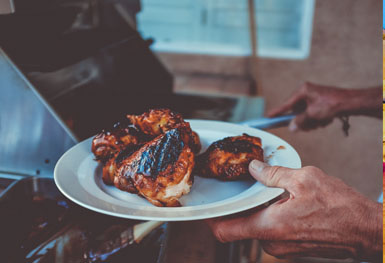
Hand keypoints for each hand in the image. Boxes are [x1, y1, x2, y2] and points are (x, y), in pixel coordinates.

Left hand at [206, 160, 381, 260]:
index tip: (205, 207)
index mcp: (269, 226)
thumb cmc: (341, 207)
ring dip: (257, 210)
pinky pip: (271, 231)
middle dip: (240, 206)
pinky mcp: (293, 248)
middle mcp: (272, 243)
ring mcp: (283, 248)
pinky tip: (282, 201)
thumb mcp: (305, 178)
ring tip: (269, 190)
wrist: (368, 231)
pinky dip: (270, 216)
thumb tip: (254, 169)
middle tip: (243, 187)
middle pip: (240, 226)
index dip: (210, 219)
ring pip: (257, 227)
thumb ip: (273, 174)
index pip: (224, 230)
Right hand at [268, 82, 380, 130]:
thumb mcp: (312, 115)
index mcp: (302, 91)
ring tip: (321, 121)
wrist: (351, 103)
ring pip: (304, 115)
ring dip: (311, 122)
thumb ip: (299, 121)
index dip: (276, 112)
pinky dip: (317, 120)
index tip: (266, 117)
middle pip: (296, 112)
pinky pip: (312, 115)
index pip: (285, 104)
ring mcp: (313, 98)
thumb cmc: (332, 105)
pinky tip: (326, 120)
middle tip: (309, 125)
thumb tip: (291, 127)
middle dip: (302, 121)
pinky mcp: (319, 103)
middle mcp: (306, 92)